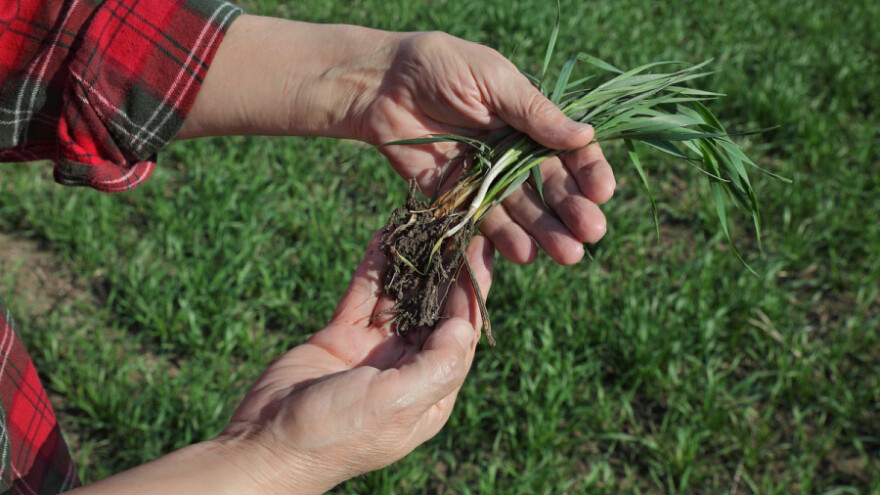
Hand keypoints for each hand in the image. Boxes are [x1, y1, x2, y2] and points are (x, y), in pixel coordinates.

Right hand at [218, 232, 494, 493]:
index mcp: (429, 394)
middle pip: (435, 312)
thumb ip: (437, 365)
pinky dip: (375, 267)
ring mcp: (372, 351)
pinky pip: (364, 295)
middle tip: (456, 226)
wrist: (268, 443)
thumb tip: (465, 324)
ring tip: (424, 223)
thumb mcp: (398, 404)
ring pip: (399, 298)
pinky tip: (384, 236)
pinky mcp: (341, 336)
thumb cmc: (338, 434)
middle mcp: (406, 369)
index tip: (480, 251)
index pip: (461, 335)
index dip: (473, 293)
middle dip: (445, 272)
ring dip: (411, 264)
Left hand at [350, 32, 615, 264]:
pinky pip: (484, 220)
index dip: (588, 171)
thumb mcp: (493, 79)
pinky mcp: (458, 197)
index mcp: (531, 120)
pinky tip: (523, 253)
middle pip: (551, 187)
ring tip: (567, 255)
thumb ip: (534, 113)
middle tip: (591, 232)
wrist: (381, 85)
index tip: (602, 192)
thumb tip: (584, 136)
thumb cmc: (440, 66)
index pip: (570, 150)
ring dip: (546, 233)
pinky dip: (503, 238)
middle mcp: (515, 153)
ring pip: (523, 210)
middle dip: (573, 210)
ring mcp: (487, 178)